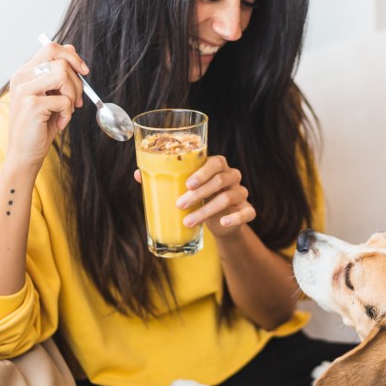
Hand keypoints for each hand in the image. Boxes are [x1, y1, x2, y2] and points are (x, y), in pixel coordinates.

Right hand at [5, 41, 86, 172]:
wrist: (24, 154)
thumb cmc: (39, 126)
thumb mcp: (51, 96)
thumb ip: (58, 74)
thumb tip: (71, 48)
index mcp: (24, 73)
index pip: (50, 48)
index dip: (71, 56)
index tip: (84, 71)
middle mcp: (21, 77)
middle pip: (59, 59)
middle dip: (77, 81)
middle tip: (76, 101)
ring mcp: (24, 90)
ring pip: (62, 74)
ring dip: (72, 95)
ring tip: (66, 111)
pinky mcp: (31, 105)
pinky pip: (63, 100)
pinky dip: (68, 114)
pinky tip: (59, 124)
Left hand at [132, 155, 255, 237]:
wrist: (219, 221)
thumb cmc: (199, 198)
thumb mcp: (184, 188)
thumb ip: (165, 179)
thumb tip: (138, 174)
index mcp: (218, 166)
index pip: (216, 162)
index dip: (203, 172)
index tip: (187, 184)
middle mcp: (232, 176)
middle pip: (220, 180)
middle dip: (198, 194)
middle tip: (179, 205)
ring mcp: (242, 193)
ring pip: (228, 197)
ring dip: (207, 210)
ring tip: (188, 221)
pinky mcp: (247, 210)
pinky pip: (247, 212)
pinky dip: (235, 218)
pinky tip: (222, 223)